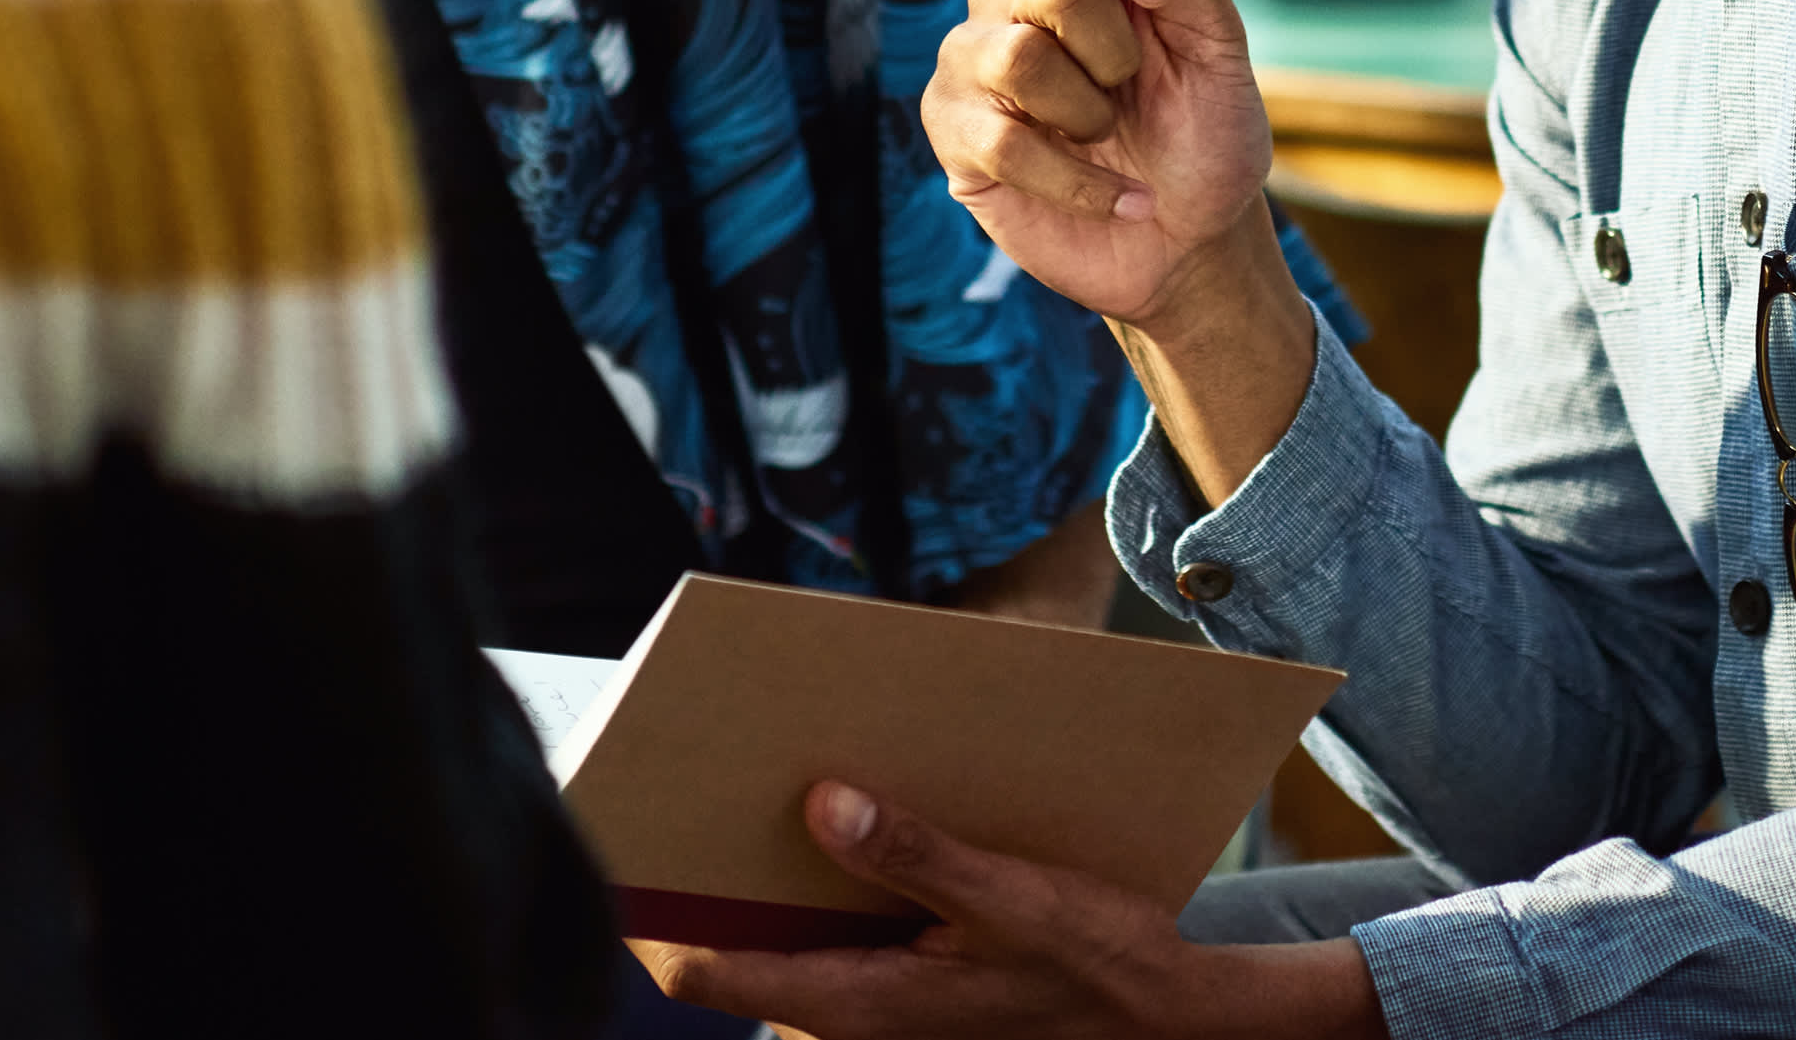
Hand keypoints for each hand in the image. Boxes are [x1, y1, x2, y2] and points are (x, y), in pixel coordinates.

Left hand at [636, 782, 1384, 1039]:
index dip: (653, 912)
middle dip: (709, 871)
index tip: (628, 834)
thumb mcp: (1013, 898)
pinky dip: (823, 884)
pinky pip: (835, 938)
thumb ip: (917, 856)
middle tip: (695, 781)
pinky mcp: (908, 992)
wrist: (1166, 1025)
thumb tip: (822, 804)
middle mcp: (854, 1016)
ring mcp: (880, 1009)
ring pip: (784, 942)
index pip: (706, 972)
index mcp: (862, 1003)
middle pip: (735, 952)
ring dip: (770, 875)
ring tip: (767, 780)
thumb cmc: (1095, 966)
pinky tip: (851, 815)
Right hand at [924, 0, 1276, 330]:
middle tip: (1135, 87)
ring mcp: (972, 66)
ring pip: (1018, 59)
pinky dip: (1083, 179)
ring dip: (1092, 113)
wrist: (1194, 242)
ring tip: (1111, 137)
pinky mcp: (956, 138)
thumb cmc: (1205, 133)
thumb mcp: (1215, 42)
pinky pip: (1004, 141)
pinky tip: (1119, 198)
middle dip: (1117, 46)